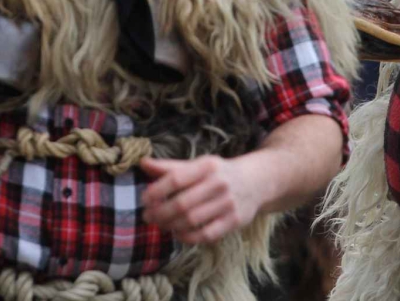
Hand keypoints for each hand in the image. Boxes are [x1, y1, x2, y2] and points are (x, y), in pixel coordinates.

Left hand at [141, 155, 262, 244]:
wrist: (256, 181)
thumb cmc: (219, 173)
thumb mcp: (198, 164)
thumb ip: (171, 167)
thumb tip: (143, 163)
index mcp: (207, 166)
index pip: (176, 179)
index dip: (156, 191)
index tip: (144, 199)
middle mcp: (219, 183)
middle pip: (182, 203)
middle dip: (160, 213)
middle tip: (147, 216)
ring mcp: (228, 203)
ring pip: (192, 221)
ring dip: (171, 226)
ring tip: (160, 224)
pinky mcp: (234, 221)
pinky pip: (206, 234)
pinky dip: (188, 237)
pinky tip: (178, 233)